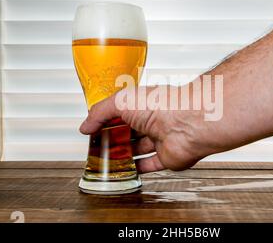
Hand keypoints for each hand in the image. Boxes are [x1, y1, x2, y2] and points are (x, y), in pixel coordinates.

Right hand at [79, 85, 224, 172]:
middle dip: (113, 140)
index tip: (92, 130)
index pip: (120, 112)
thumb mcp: (120, 101)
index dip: (106, 121)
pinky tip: (125, 172)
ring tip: (106, 162)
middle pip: (129, 132)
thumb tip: (85, 126)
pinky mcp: (167, 157)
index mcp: (142, 104)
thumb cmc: (161, 104)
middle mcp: (152, 121)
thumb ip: (99, 113)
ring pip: (138, 150)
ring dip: (123, 156)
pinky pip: (150, 165)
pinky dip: (137, 169)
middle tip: (97, 148)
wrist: (187, 123)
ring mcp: (160, 140)